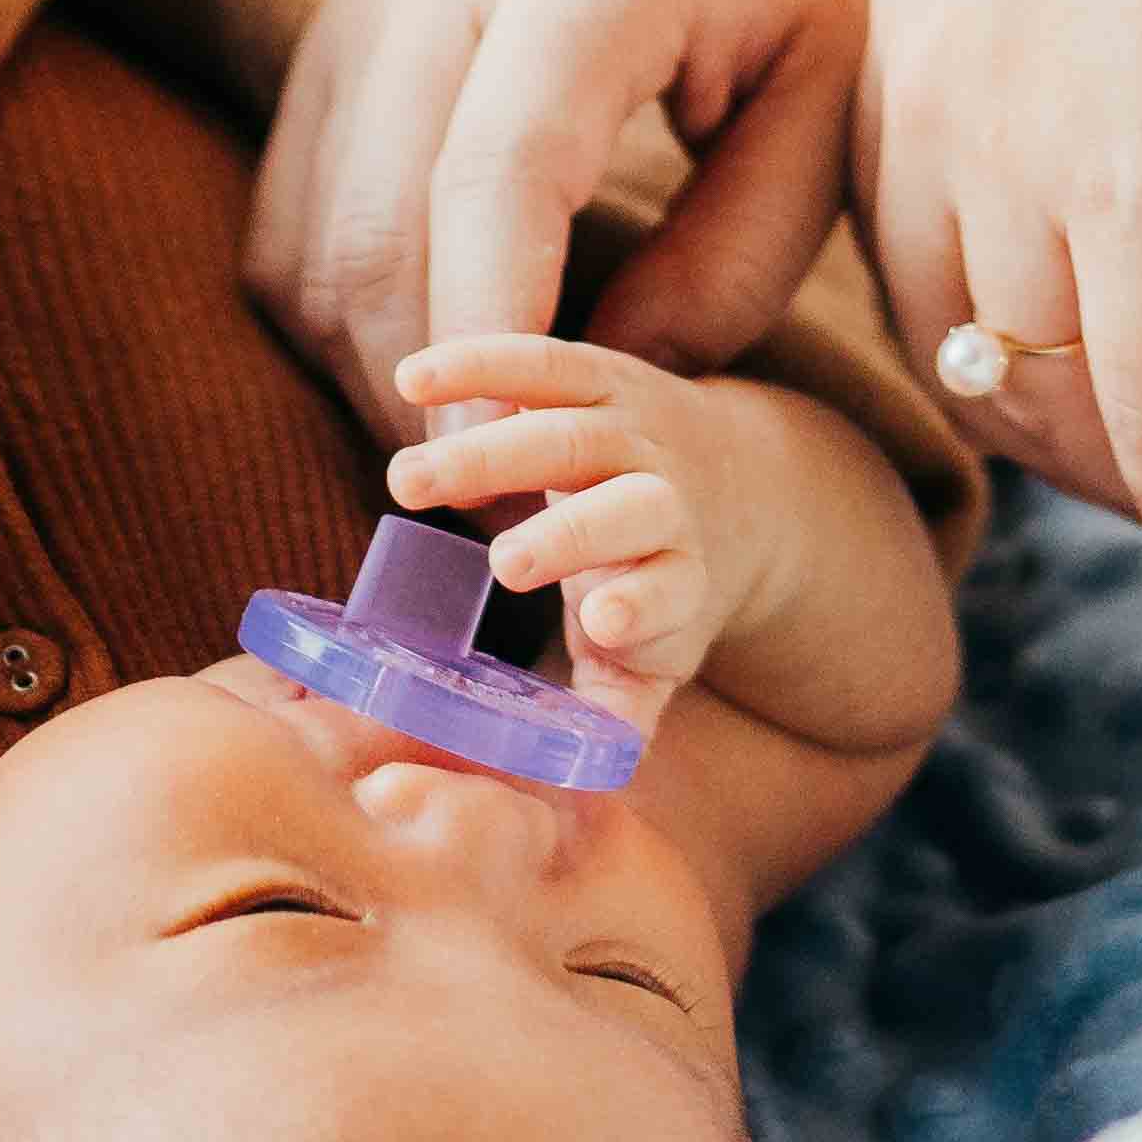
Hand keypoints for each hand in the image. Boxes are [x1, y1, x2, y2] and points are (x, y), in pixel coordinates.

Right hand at [252, 0, 885, 413]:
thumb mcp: (829, 85)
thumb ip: (739, 255)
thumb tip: (611, 392)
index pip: (491, 182)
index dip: (492, 344)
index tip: (519, 473)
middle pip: (373, 238)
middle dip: (430, 402)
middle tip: (521, 511)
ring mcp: (360, 13)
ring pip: (305, 249)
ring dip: (377, 373)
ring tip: (491, 437)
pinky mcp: (327, 45)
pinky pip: (290, 224)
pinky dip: (345, 317)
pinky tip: (448, 347)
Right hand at [386, 333, 775, 735]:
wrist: (735, 485)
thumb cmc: (664, 587)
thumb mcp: (656, 655)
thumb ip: (616, 707)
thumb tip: (570, 779)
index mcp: (679, 575)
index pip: (667, 589)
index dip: (639, 604)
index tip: (604, 623)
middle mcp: (664, 497)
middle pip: (620, 507)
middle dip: (567, 534)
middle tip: (502, 564)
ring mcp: (634, 430)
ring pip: (571, 431)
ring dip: (491, 453)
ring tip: (407, 479)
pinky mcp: (603, 375)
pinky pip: (543, 362)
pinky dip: (481, 365)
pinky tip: (413, 377)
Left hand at [856, 0, 1141, 590]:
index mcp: (907, 21)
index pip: (905, 227)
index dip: (968, 313)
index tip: (1031, 361)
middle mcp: (938, 111)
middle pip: (954, 327)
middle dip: (1026, 414)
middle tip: (1109, 468)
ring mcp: (1029, 168)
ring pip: (1048, 380)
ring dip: (1114, 466)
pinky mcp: (1140, 209)